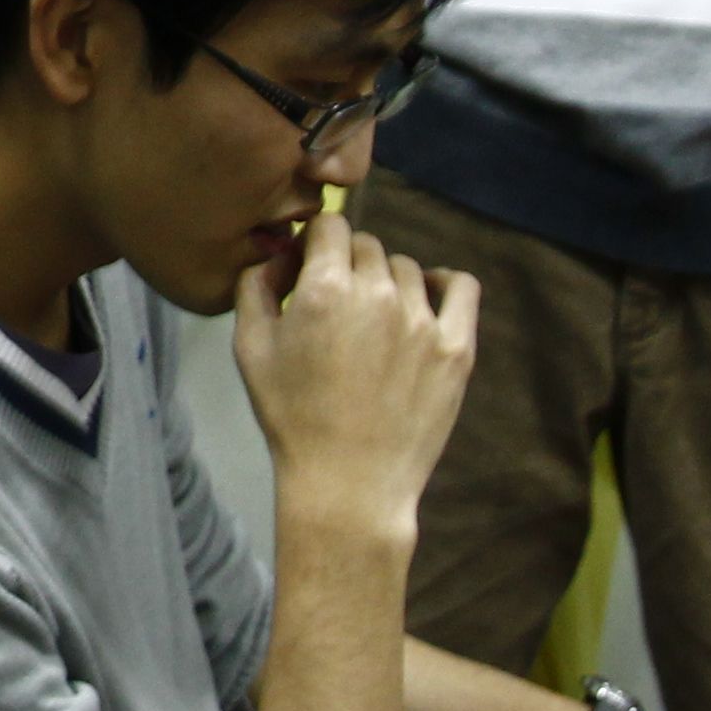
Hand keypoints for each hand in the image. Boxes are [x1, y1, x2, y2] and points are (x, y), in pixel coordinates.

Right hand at [226, 206, 477, 545]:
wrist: (348, 484)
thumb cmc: (292, 418)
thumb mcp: (249, 350)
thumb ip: (256, 287)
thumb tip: (279, 256)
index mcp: (325, 287)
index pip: (331, 226)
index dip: (316, 245)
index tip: (310, 271)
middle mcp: (378, 292)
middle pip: (368, 246)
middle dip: (348, 265)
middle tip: (338, 308)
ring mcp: (424, 319)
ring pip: (406, 269)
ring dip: (386, 283)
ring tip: (375, 323)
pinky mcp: (457, 347)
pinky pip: (461, 287)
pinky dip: (444, 283)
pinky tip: (427, 299)